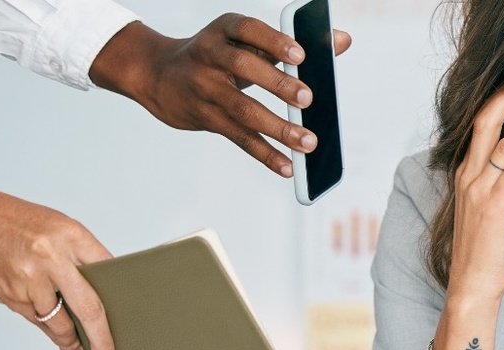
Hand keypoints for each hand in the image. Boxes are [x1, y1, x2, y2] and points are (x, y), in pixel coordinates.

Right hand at [0, 161, 115, 349]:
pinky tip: (57, 337)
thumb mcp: (62, 227)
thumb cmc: (19, 221)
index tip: (130, 319)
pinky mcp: (9, 295)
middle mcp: (50, 259)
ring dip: (70, 340)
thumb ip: (85, 254)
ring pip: (57, 322)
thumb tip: (106, 284)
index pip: (107, 272)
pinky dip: (48, 329)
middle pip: (87, 308)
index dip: (121, 299)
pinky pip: (35, 320)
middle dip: (100, 340)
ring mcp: (28, 280)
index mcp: (70, 236)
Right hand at [89, 14, 353, 177]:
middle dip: (277, 83)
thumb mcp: (248, 40)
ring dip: (277, 128)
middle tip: (308, 98)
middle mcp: (209, 56)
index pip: (247, 29)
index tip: (300, 55)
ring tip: (308, 142)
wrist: (160, 75)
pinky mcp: (205, 118)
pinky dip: (264, 153)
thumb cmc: (221, 54)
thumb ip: (295, 42)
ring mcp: (204, 88)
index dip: (273, 41)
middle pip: (243, 67)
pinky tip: (287, 166)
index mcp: (224, 30)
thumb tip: (342, 40)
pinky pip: (238, 137)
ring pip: (242, 109)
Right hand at [445, 78, 503, 302]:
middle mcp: (468, 176)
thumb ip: (500, 184)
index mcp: (467, 173)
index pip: (480, 126)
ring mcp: (478, 191)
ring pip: (503, 145)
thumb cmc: (485, 249)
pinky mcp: (492, 208)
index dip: (498, 101)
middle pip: (485, 123)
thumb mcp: (490, 209)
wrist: (472, 285)